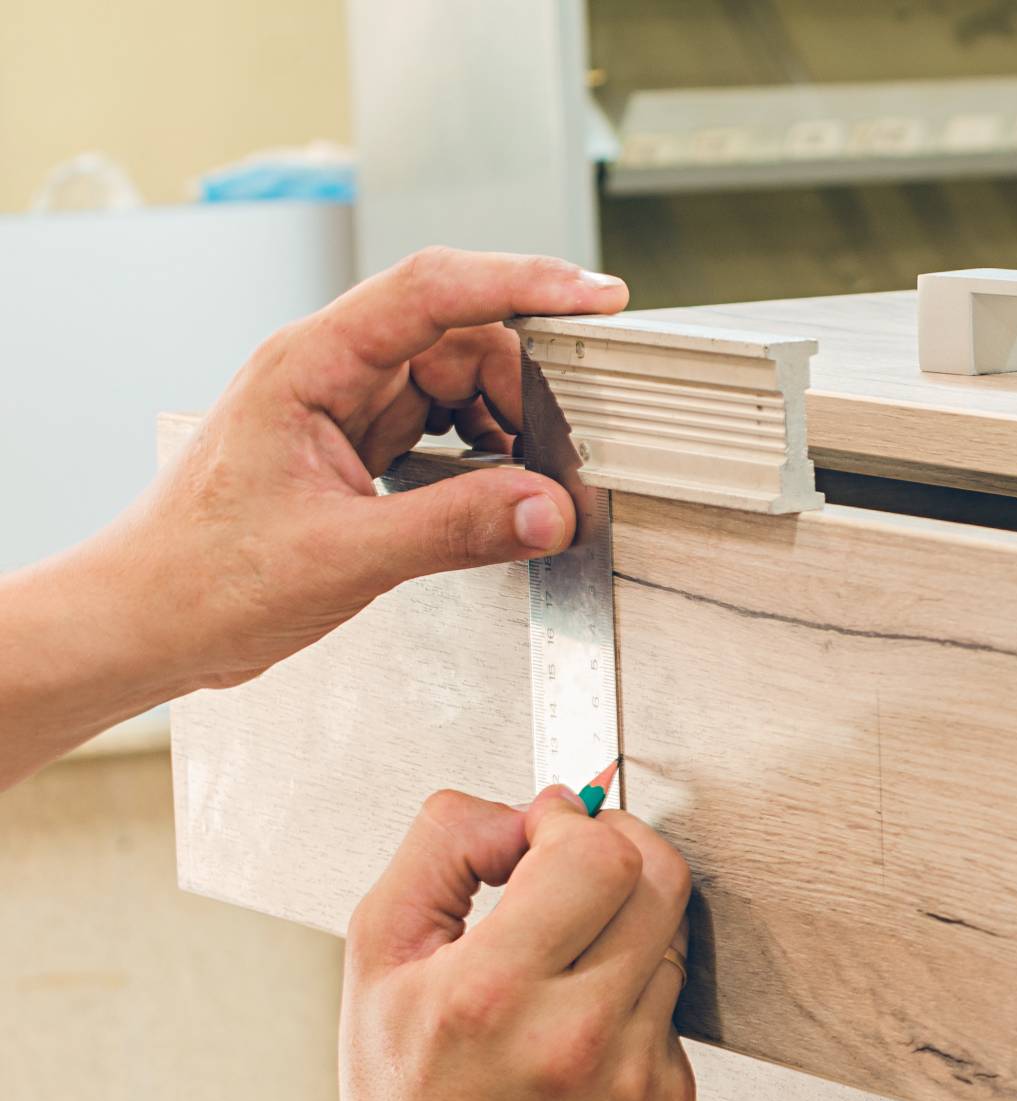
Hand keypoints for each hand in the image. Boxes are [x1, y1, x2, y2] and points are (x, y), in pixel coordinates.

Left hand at [111, 246, 628, 690]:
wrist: (145, 623)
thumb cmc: (199, 579)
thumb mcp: (342, 556)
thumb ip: (454, 529)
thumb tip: (547, 508)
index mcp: (309, 365)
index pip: (432, 291)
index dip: (522, 283)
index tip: (593, 297)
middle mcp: (329, 373)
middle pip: (458, 337)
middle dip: (523, 383)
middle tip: (566, 445)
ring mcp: (343, 410)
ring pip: (455, 383)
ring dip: (505, 422)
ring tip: (531, 477)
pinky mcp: (357, 450)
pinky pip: (441, 428)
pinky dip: (483, 454)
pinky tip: (496, 492)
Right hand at [322, 786, 694, 1100]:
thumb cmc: (400, 1099)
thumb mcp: (378, 957)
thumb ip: (444, 850)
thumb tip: (529, 806)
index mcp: (492, 995)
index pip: (597, 854)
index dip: (574, 823)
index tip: (543, 835)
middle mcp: (575, 1040)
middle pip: (660, 880)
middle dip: (619, 850)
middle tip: (572, 868)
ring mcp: (635, 1080)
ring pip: (669, 942)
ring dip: (622, 934)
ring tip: (556, 976)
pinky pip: (673, 1013)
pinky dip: (632, 1005)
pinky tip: (575, 1042)